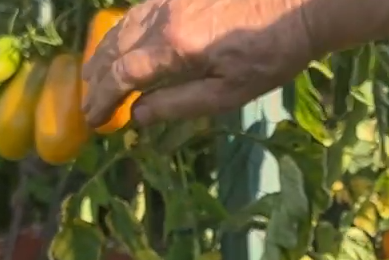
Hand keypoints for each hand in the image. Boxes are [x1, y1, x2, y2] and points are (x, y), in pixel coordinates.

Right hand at [81, 0, 317, 128]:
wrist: (300, 4)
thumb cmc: (271, 55)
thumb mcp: (229, 93)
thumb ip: (179, 104)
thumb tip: (137, 116)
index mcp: (175, 47)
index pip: (122, 75)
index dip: (102, 99)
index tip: (93, 119)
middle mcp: (164, 18)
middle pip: (114, 48)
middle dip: (96, 78)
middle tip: (88, 103)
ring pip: (122, 27)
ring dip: (103, 54)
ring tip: (93, 76)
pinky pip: (139, 13)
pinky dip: (122, 33)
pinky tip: (122, 45)